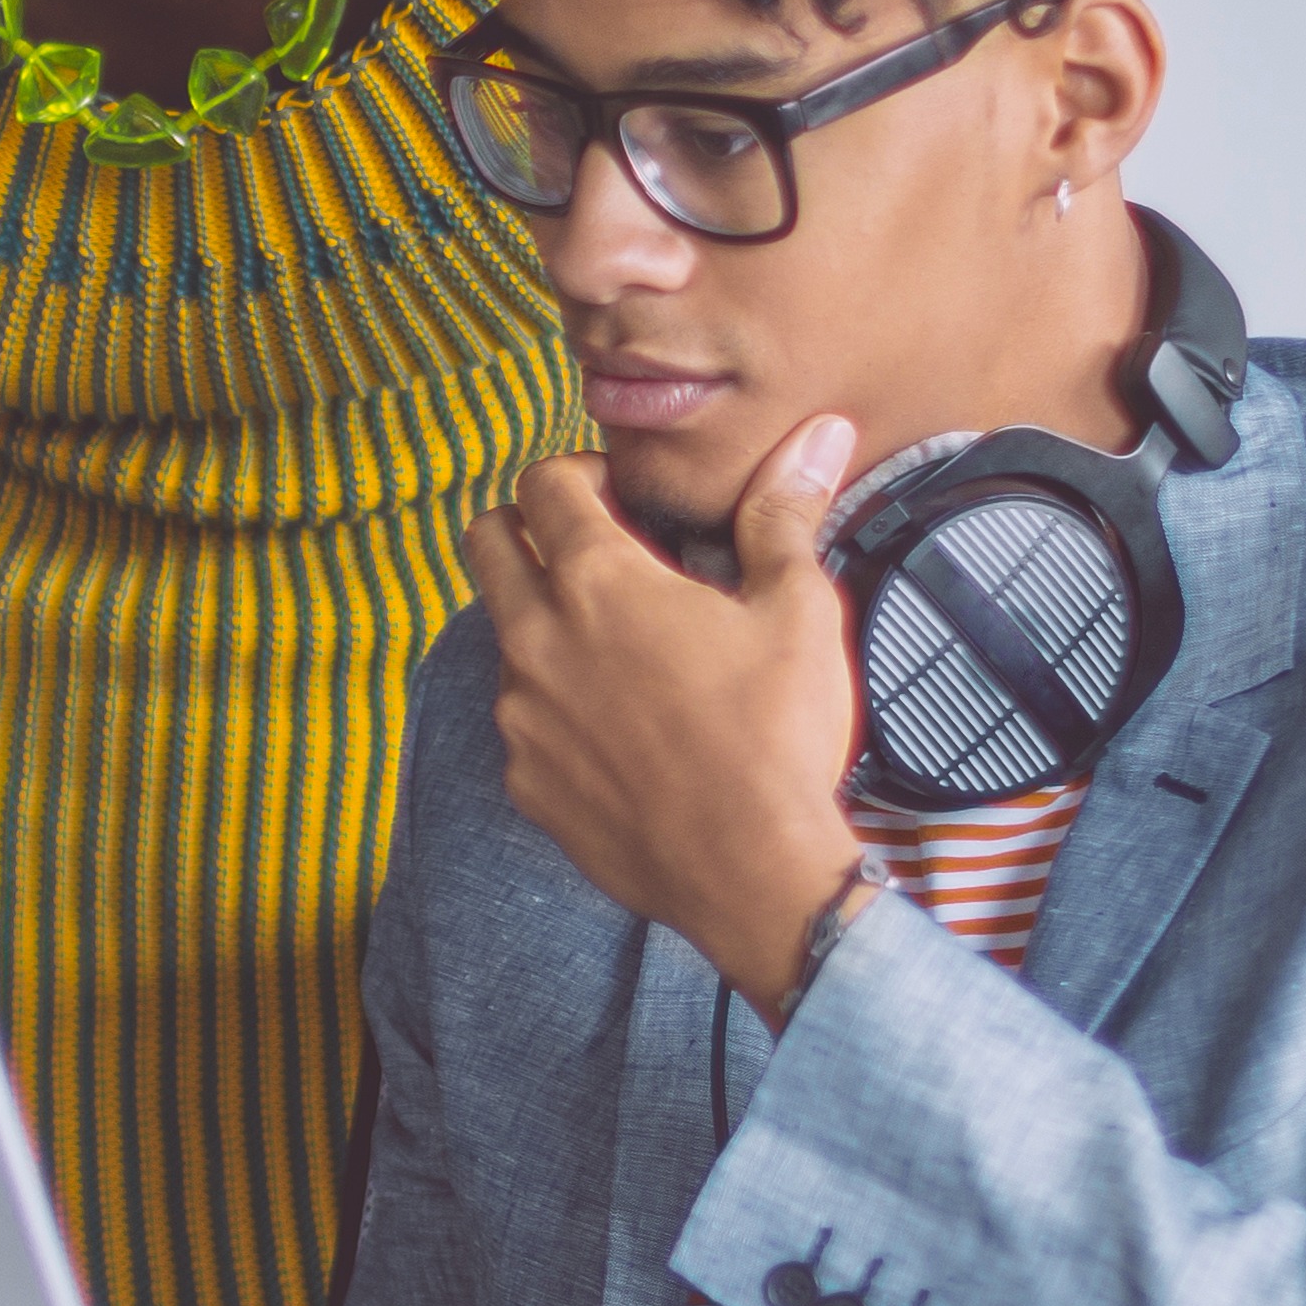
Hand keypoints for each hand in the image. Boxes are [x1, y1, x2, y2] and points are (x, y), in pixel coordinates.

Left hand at [457, 422, 876, 1021]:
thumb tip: (820, 433)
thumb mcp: (796, 610)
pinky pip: (520, 720)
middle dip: (528, 528)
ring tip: (622, 651)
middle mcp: (536, 639)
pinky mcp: (522, 778)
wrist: (752, 872)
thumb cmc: (777, 734)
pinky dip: (556, 708)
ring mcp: (520, 714)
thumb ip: (785, 513)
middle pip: (486, 543)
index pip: (542, 483)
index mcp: (597, 581)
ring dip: (545, 624)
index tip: (621, 496)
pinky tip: (620, 730)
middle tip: (594, 551)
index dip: (580, 473)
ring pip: (502, 636)